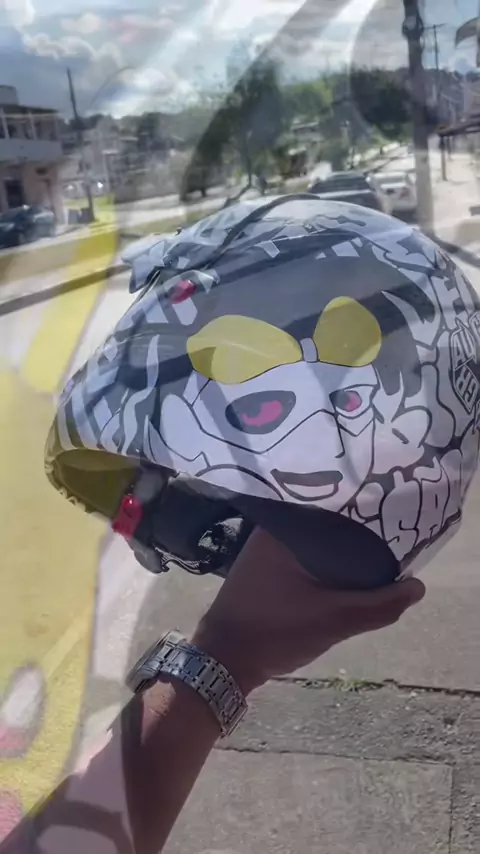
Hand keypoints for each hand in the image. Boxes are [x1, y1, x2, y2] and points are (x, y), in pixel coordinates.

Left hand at [192, 527, 425, 694]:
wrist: (222, 661)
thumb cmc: (273, 631)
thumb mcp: (333, 620)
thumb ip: (378, 605)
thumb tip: (417, 588)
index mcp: (283, 529)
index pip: (332, 506)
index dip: (364, 511)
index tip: (390, 518)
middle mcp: (271, 533)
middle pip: (325, 526)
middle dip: (356, 534)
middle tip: (389, 541)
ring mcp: (264, 553)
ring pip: (315, 545)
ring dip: (340, 554)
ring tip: (374, 558)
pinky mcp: (264, 573)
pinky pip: (304, 559)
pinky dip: (325, 567)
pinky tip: (344, 578)